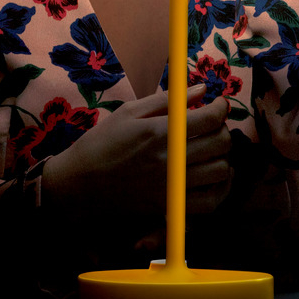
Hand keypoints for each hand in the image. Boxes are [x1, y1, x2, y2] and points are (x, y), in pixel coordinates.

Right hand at [43, 86, 232, 219]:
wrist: (76, 186)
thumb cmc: (101, 144)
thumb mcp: (129, 112)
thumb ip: (168, 101)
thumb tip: (201, 90)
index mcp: (160, 133)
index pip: (211, 118)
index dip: (221, 108)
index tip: (217, 105)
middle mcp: (170, 161)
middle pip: (221, 142)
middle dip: (222, 129)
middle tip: (211, 127)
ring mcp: (171, 187)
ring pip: (221, 170)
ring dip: (221, 157)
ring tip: (209, 151)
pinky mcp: (168, 208)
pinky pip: (209, 202)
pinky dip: (216, 189)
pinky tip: (208, 178)